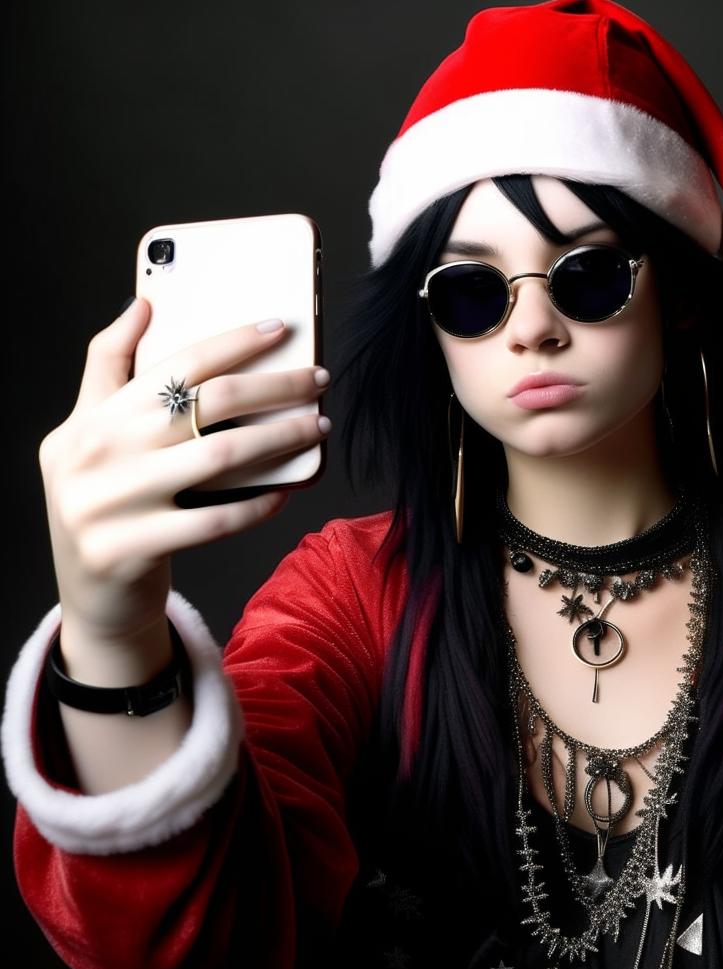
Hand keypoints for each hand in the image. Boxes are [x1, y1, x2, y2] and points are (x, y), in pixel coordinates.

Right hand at [38, 296, 330, 640]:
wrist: (92, 597)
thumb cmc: (107, 505)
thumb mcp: (89, 435)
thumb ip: (108, 369)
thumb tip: (142, 303)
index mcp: (91, 420)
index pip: (174, 364)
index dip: (233, 342)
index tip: (282, 328)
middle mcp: (93, 454)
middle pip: (207, 404)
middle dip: (275, 386)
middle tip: (319, 380)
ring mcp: (108, 504)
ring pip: (220, 456)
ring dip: (281, 438)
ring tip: (318, 427)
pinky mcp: (130, 548)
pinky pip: (217, 520)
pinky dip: (260, 504)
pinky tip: (288, 491)